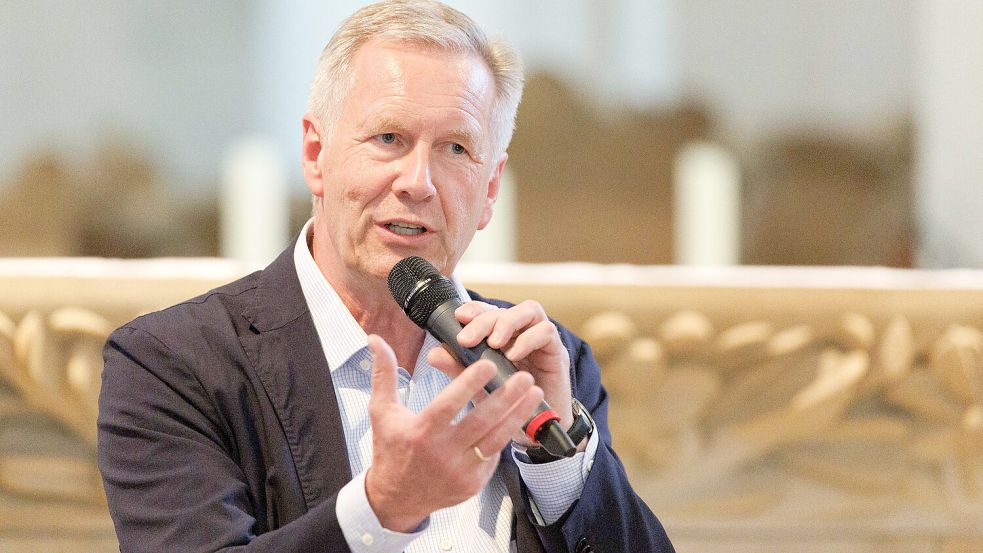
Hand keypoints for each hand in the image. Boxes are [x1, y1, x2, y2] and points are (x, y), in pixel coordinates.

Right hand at [363, 335, 543, 531]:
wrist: (395, 498)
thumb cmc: (390, 449)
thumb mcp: (382, 412)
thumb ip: (384, 374)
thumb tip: (376, 339)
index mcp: (420, 432)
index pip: (448, 405)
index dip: (468, 384)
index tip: (488, 363)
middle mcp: (442, 453)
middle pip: (480, 422)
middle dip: (506, 398)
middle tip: (524, 375)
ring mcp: (460, 471)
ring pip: (496, 439)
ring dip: (517, 415)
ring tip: (534, 392)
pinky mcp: (474, 483)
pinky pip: (494, 455)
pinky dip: (506, 434)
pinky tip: (520, 415)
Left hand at [427, 300, 573, 446]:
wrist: (536, 430)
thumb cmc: (508, 403)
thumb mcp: (479, 385)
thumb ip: (459, 368)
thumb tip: (434, 353)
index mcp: (502, 337)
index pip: (489, 311)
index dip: (475, 309)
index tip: (459, 317)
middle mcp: (522, 333)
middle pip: (505, 309)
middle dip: (484, 320)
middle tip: (468, 339)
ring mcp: (540, 340)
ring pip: (530, 310)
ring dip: (508, 322)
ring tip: (493, 343)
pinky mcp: (557, 352)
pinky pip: (546, 332)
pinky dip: (528, 340)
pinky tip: (513, 356)